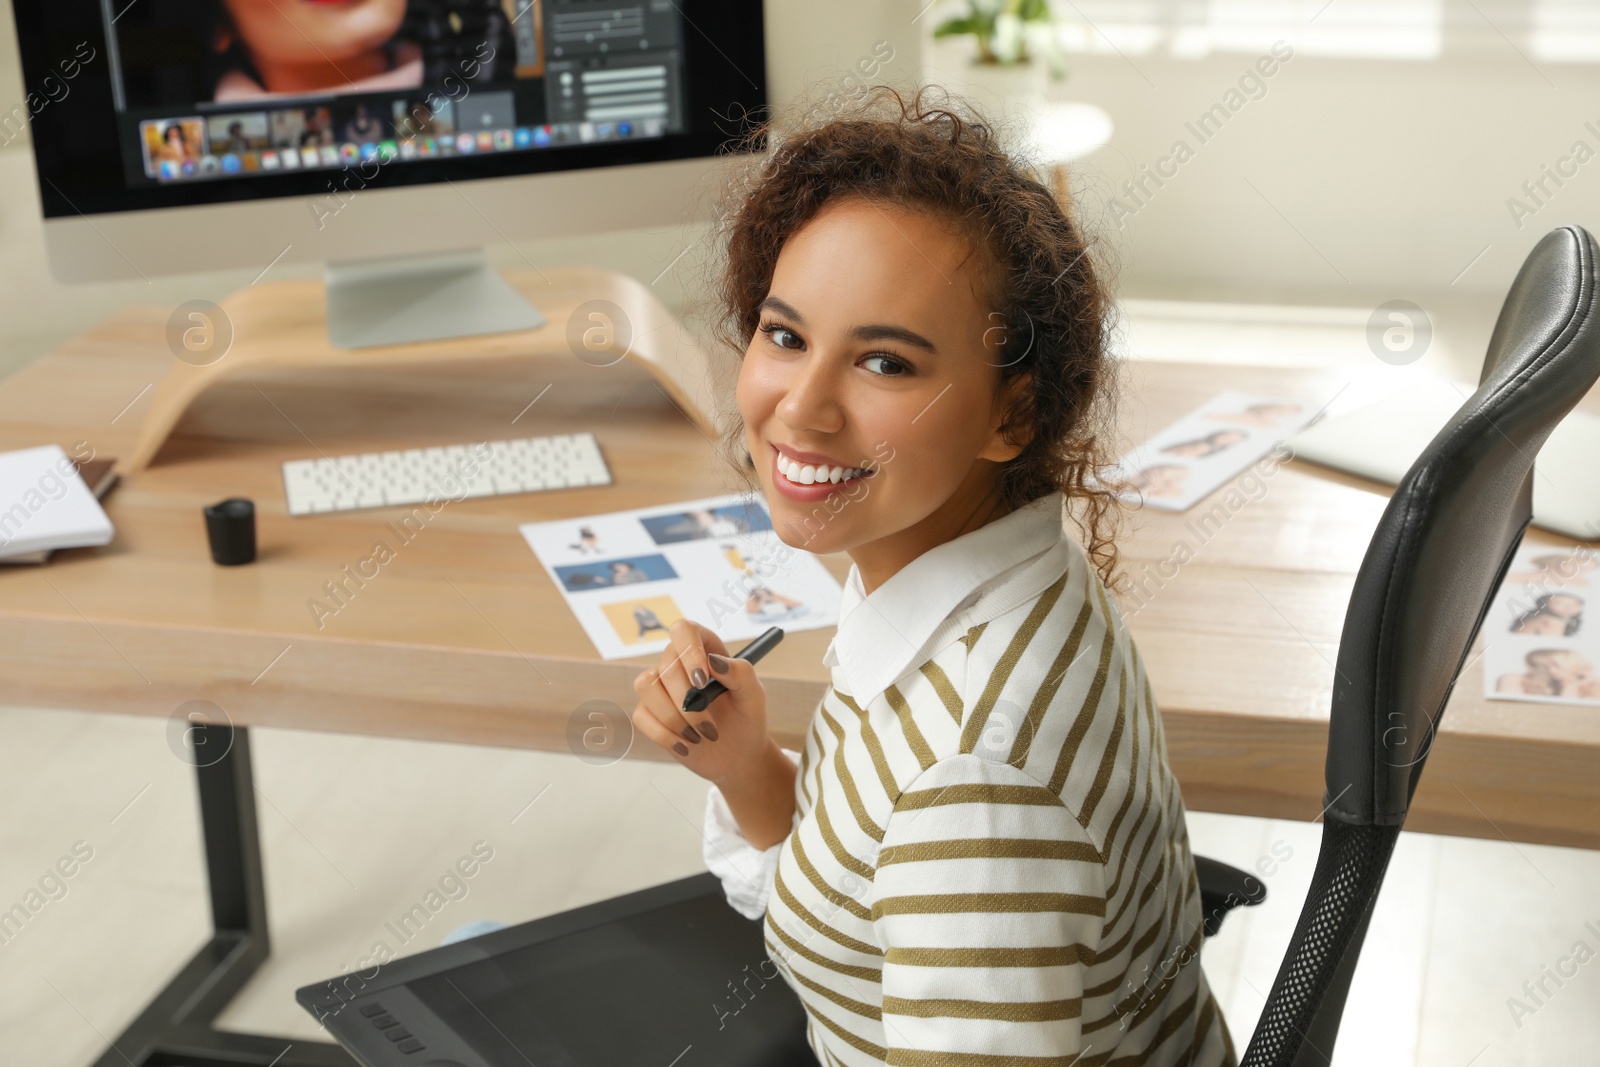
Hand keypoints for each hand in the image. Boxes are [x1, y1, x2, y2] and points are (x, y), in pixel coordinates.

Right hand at [632, 619, 769, 788]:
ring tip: (699, 735)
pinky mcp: (649, 712)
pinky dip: (665, 735)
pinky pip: (641, 715)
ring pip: (645, 686)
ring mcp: (661, 687)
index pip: (684, 630)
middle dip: (687, 702)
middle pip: (666, 666)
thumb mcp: (754, 697)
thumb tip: (713, 661)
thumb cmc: (747, 720)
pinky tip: (686, 744)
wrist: (737, 756)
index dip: (689, 651)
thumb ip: (741, 673)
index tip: (702, 680)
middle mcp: (678, 663)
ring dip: (673, 717)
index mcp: (705, 649)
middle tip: (710, 727)